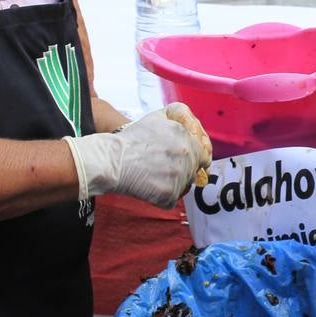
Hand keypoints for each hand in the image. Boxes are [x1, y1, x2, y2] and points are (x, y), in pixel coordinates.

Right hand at [62, 103, 210, 207]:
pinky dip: (161, 197)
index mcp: (185, 135)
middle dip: (183, 170)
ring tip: (153, 176)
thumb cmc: (132, 139)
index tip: (182, 161)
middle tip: (162, 169)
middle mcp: (186, 154)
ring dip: (173, 183)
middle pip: (195, 170)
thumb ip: (181, 117)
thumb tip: (196, 128)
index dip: (194, 159)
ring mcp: (179, 175)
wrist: (111, 160)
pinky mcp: (169, 193)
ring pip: (184, 185)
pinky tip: (148, 187)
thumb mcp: (158, 117)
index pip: (203, 154)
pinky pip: (172, 199)